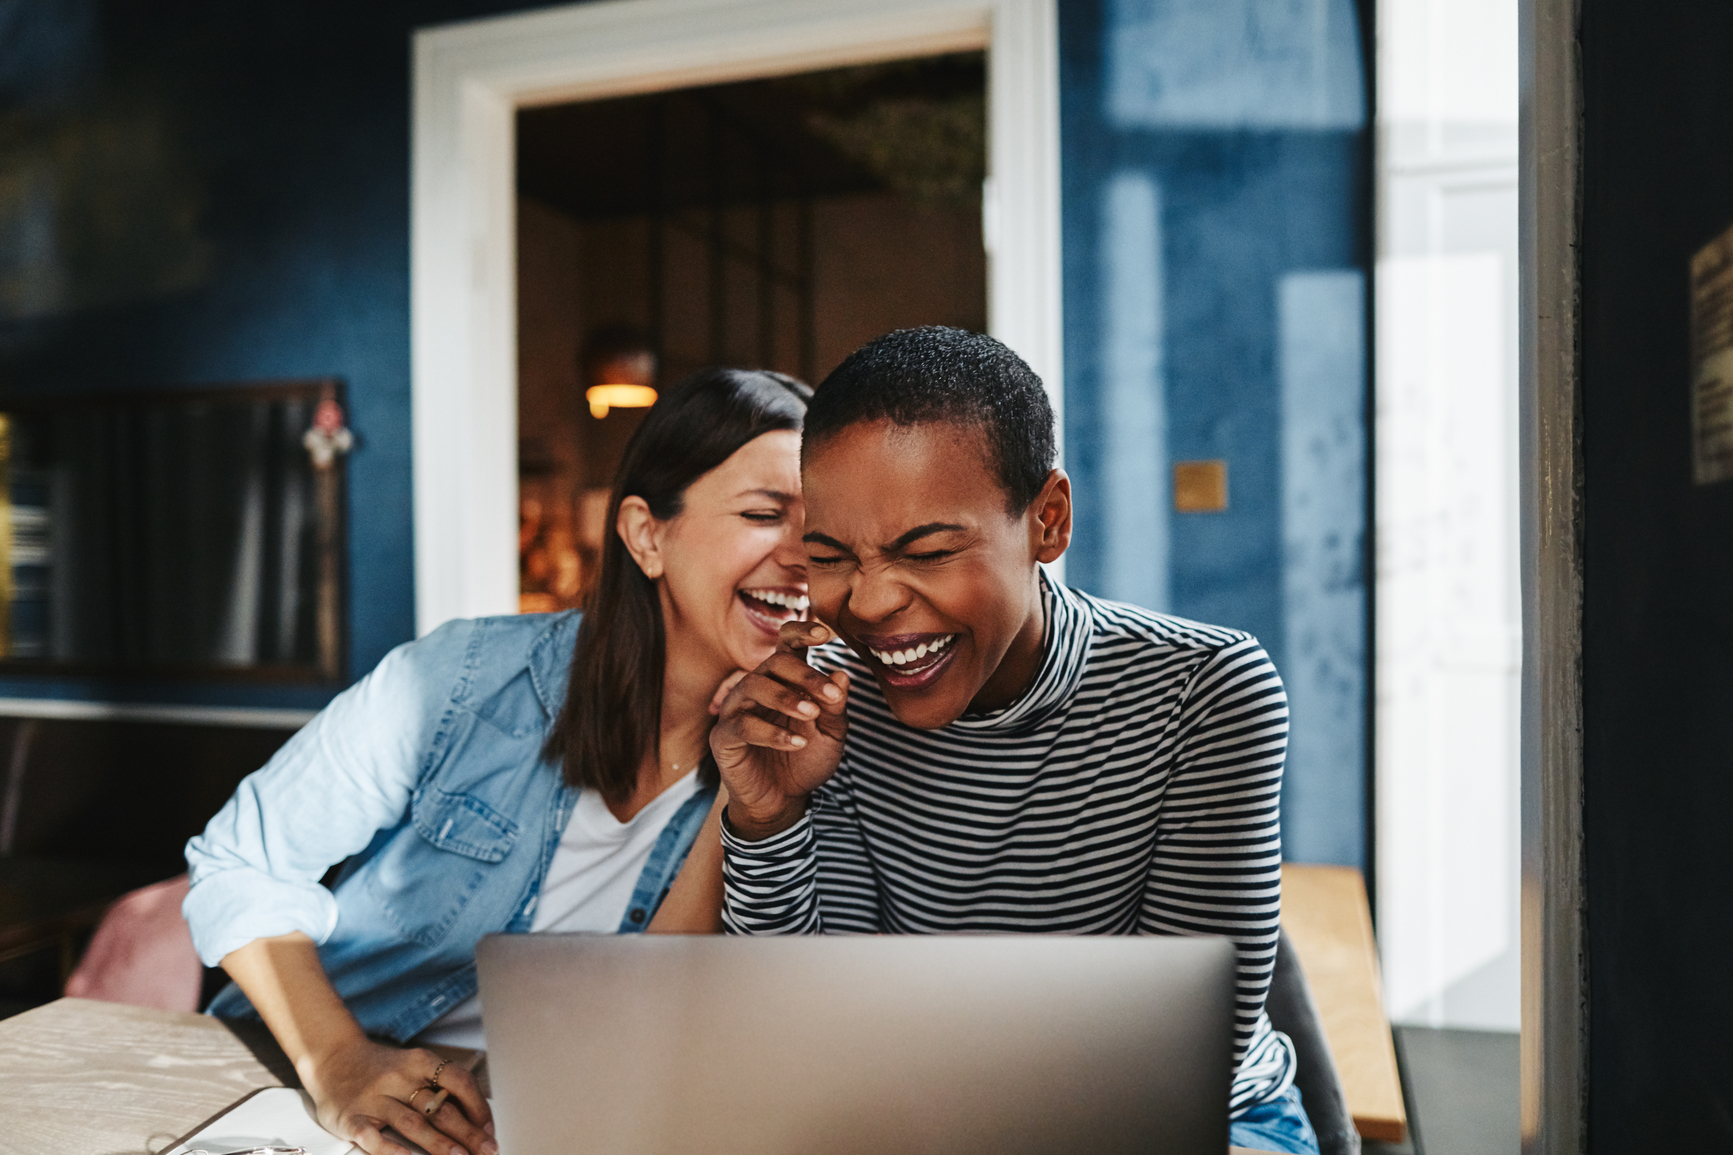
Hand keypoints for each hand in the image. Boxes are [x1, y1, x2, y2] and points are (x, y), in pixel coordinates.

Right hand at [302, 1039, 493, 1154]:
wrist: (332, 1059)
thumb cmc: (382, 1068)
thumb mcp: (413, 1065)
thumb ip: (439, 1085)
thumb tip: (475, 1115)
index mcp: (420, 1062)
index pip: (459, 1081)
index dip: (479, 1106)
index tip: (490, 1128)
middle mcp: (399, 1078)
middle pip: (440, 1108)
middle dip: (468, 1133)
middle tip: (487, 1150)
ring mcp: (375, 1099)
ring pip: (413, 1123)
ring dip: (439, 1143)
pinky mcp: (352, 1118)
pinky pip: (373, 1136)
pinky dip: (391, 1149)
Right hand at [710, 620, 849, 839]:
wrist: (783, 800)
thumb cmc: (806, 759)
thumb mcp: (831, 734)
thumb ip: (835, 707)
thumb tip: (841, 673)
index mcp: (783, 679)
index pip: (787, 644)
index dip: (802, 632)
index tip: (826, 634)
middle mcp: (756, 687)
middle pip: (775, 662)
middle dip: (806, 676)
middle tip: (832, 695)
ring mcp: (736, 709)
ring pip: (755, 686)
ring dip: (787, 698)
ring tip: (811, 715)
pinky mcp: (724, 737)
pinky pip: (743, 725)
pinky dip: (773, 733)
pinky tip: (796, 743)